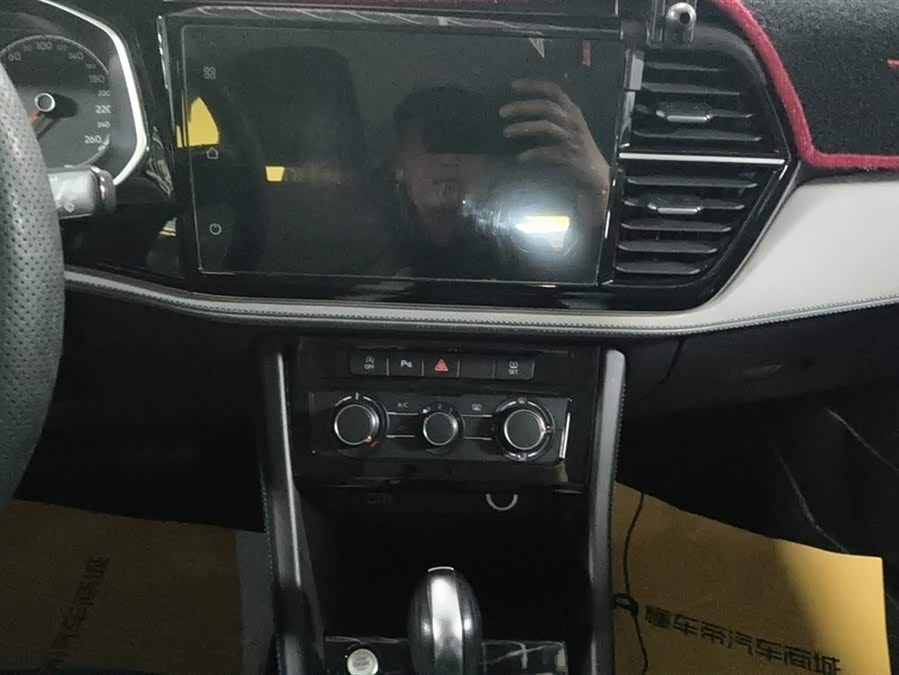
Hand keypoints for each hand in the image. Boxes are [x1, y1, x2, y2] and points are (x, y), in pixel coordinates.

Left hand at [500, 79, 609, 200]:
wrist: (595, 170)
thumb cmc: (577, 146)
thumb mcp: (566, 126)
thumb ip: (550, 117)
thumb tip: (522, 111)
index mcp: (572, 110)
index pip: (553, 90)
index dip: (533, 85)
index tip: (513, 86)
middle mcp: (572, 120)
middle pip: (546, 106)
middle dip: (522, 107)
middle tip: (502, 112)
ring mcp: (571, 137)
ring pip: (545, 127)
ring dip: (523, 128)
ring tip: (506, 132)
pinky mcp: (568, 155)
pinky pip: (546, 152)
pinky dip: (532, 154)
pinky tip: (520, 158)